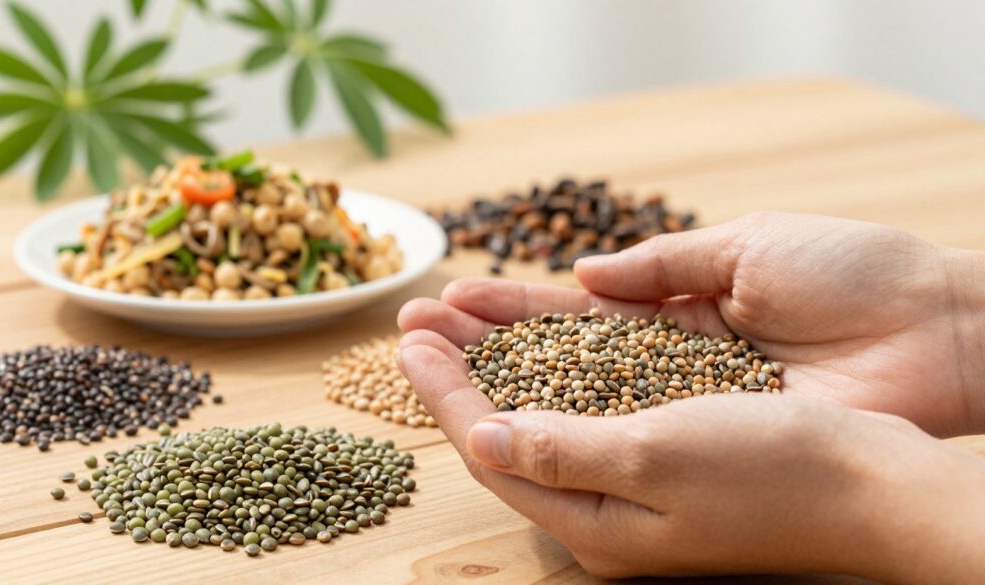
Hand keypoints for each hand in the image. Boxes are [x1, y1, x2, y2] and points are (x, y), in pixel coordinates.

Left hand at [396, 336, 984, 580]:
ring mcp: (635, 484)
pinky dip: (552, 372)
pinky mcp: (664, 454)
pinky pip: (586, 410)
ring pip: (541, 417)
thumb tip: (479, 438)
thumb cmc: (773, 472)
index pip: (490, 452)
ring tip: (457, 319)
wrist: (872, 483)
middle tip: (414, 320)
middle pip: (505, 435)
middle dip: (457, 375)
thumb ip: (562, 450)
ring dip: (497, 366)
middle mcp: (606, 510)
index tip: (408, 339)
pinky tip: (536, 344)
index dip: (444, 393)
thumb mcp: (658, 456)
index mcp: (595, 523)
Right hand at [402, 212, 984, 435]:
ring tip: (423, 360)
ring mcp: (674, 419)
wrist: (931, 335)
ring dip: (490, 384)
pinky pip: (606, 442)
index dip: (506, 307)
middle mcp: (663, 374)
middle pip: (551, 364)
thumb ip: (658, 267)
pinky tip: (487, 413)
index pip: (571, 316)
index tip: (448, 296)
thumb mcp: (744, 250)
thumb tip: (581, 277)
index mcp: (676, 314)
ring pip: (564, 405)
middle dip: (478, 346)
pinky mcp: (692, 455)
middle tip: (411, 328)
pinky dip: (545, 428)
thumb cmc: (849, 280)